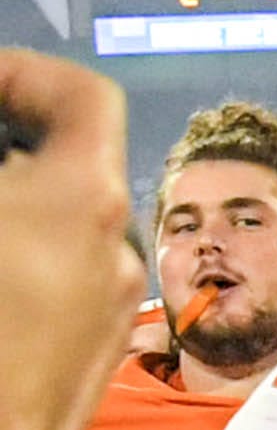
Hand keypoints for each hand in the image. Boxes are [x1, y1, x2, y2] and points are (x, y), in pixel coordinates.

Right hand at [0, 50, 142, 429]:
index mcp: (82, 199)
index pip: (78, 95)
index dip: (19, 74)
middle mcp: (113, 250)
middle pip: (64, 162)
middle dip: (0, 146)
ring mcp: (103, 310)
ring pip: (54, 228)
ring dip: (9, 210)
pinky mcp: (81, 356)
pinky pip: (50, 284)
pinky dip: (13, 263)